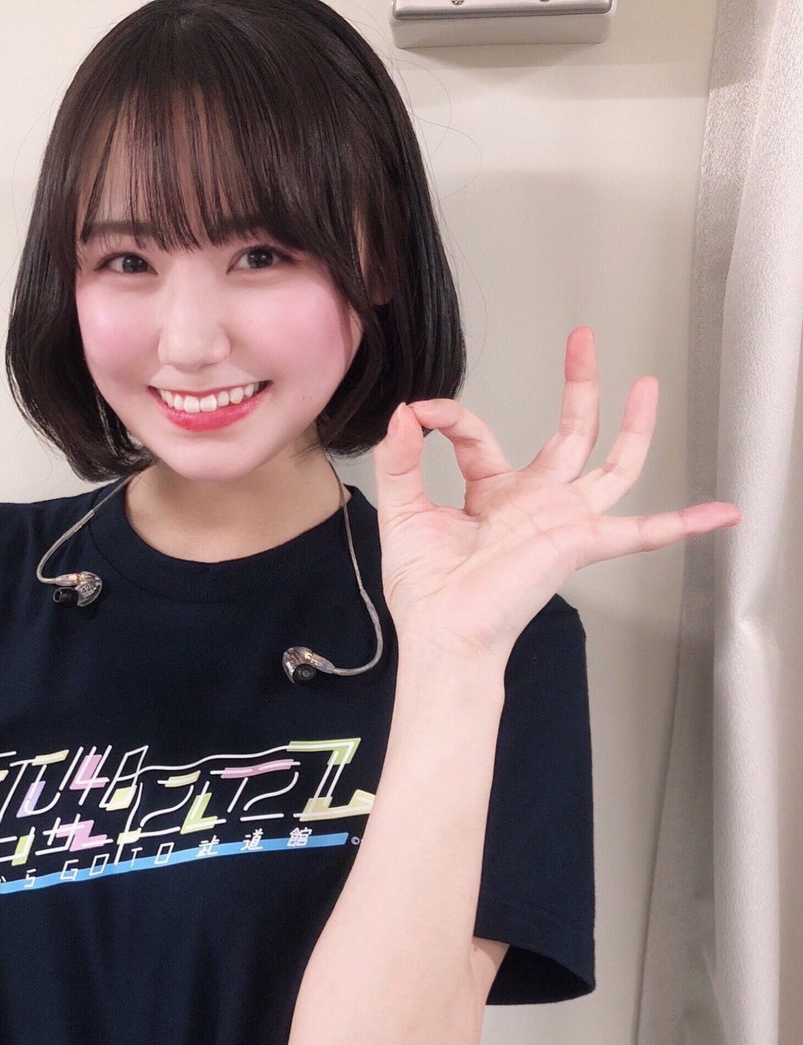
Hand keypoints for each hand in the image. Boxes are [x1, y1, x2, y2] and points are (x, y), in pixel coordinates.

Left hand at [371, 327, 741, 661]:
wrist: (440, 630)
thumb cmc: (425, 587)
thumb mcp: (403, 511)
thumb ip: (401, 460)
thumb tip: (404, 413)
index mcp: (492, 493)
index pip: (480, 436)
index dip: (448, 418)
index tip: (421, 412)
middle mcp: (534, 502)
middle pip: (570, 432)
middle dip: (580, 384)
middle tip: (583, 338)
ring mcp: (562, 520)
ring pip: (612, 465)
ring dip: (633, 425)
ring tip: (647, 383)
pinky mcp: (579, 542)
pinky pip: (642, 532)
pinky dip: (682, 524)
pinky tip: (720, 514)